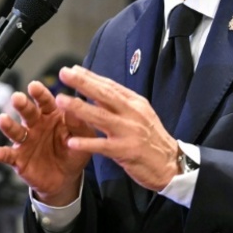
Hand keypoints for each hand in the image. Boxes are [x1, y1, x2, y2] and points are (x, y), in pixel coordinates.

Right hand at [0, 80, 92, 205]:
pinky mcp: (19, 159)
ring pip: (15, 130)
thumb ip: (78, 124)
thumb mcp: (83, 137)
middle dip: (22, 104)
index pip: (45, 101)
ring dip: (8, 125)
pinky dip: (1, 154)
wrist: (66, 178)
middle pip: (27, 112)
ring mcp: (26, 141)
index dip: (39, 93)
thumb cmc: (75, 152)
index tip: (34, 86)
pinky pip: (8, 155)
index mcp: (52, 115)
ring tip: (2, 120)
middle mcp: (36, 124)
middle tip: (17, 98)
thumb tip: (73, 109)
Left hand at [57, 66, 179, 191]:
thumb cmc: (151, 139)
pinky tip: (71, 141)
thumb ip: (120, 104)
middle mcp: (132, 113)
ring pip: (101, 116)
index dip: (90, 77)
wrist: (171, 163)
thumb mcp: (140, 115)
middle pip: (104, 94)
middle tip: (64, 73)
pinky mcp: (126, 151)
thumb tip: (97, 90)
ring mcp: (129, 131)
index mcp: (135, 103)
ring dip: (79, 108)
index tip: (73, 69)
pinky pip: (103, 146)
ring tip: (61, 100)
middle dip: (83, 83)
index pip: (110, 86)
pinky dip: (87, 143)